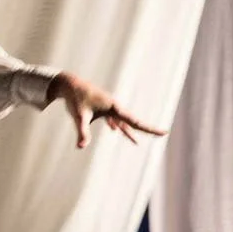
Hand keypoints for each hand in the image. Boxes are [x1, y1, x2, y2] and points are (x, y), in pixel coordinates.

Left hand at [48, 72, 165, 148]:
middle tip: (163, 133)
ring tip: (136, 143)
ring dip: (129, 131)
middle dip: (146, 129)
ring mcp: (108, 107)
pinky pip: (112, 118)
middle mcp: (114, 107)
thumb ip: (82, 132)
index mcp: (114, 107)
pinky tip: (115, 130)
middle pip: (133, 121)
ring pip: (122, 121)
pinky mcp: (100, 107)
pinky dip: (116, 125)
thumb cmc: (74, 99)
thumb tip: (80, 147)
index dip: (150, 129)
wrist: (68, 84)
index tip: (165, 132)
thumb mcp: (78, 116)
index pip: (135, 121)